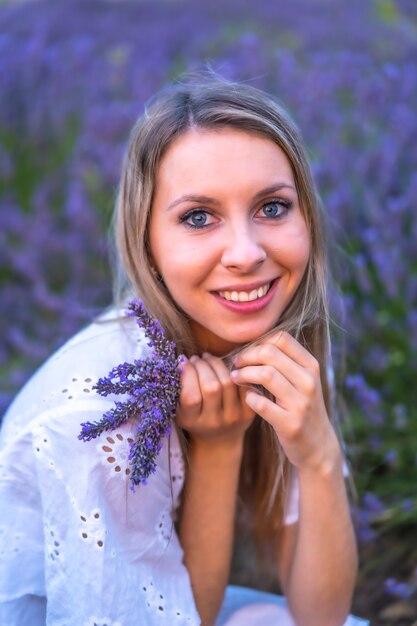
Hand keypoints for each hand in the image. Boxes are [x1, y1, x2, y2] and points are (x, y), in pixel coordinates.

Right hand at [176, 353, 254, 446]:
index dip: (187, 375)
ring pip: (227, 382)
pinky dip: (233, 371)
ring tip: (207, 358)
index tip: (183, 362)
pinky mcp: (248, 412)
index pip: (191, 396)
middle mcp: (214, 422)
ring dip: (216, 363)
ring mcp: (233, 417)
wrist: (219, 440)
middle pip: (211, 387)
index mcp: (192, 421)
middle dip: (202, 366)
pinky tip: (224, 366)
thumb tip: (182, 360)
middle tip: (196, 358)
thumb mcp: (181, 410)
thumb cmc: (195, 419)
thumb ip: (179, 390)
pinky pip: (242, 385)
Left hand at [231, 332, 340, 471]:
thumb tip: (252, 343)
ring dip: (244, 374)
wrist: (318, 446)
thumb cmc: (302, 407)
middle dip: (246, 356)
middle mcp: (309, 381)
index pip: (281, 338)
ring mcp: (301, 403)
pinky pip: (261, 403)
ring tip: (236, 378)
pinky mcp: (290, 424)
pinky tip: (248, 398)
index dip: (258, 341)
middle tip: (235, 365)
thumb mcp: (302, 380)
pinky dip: (249, 398)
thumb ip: (284, 362)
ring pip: (265, 374)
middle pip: (270, 353)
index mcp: (311, 366)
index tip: (246, 352)